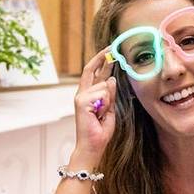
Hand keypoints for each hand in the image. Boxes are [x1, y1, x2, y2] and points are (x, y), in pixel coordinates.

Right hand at [73, 47, 117, 165]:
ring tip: (102, 114)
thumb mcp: (110, 110)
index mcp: (88, 94)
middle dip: (103, 58)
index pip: (93, 72)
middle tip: (113, 48)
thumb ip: (110, 95)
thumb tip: (111, 79)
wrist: (92, 145)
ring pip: (104, 86)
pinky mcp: (81, 102)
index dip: (101, 60)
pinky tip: (99, 114)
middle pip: (92, 70)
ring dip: (109, 100)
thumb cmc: (100, 131)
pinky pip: (102, 94)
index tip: (110, 51)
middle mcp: (82, 93)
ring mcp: (80, 97)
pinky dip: (105, 104)